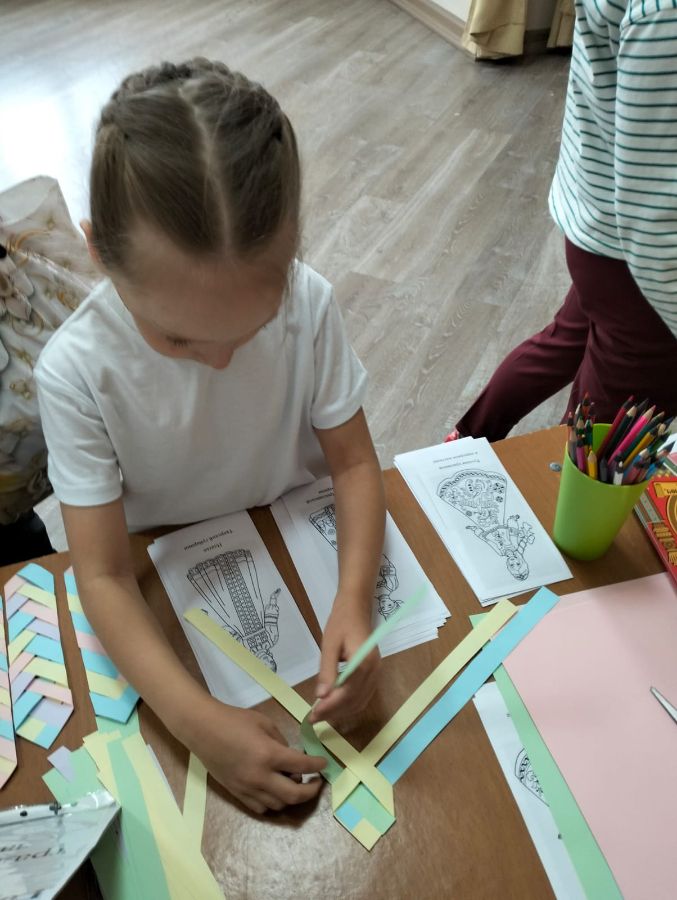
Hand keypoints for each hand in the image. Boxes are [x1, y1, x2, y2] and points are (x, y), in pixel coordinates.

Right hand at [187, 696, 326, 813]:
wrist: (203, 730)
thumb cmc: (234, 720)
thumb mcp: (264, 723)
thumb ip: (281, 741)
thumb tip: (292, 757)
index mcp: (269, 754)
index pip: (302, 766)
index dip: (317, 765)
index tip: (324, 764)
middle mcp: (260, 777)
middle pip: (294, 795)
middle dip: (311, 791)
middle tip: (316, 782)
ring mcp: (248, 788)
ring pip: (279, 805)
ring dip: (291, 797)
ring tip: (294, 783)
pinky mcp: (237, 794)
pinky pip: (261, 808)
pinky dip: (273, 803)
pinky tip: (275, 791)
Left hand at [310, 594, 379, 724]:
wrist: (356, 607)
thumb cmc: (341, 623)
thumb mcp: (329, 645)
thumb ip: (327, 671)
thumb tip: (321, 696)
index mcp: (364, 663)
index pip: (347, 694)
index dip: (329, 707)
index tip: (312, 714)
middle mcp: (374, 671)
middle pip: (355, 701)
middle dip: (334, 712)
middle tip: (313, 718)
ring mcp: (376, 673)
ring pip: (360, 701)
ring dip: (341, 711)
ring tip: (321, 714)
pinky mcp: (374, 673)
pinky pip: (363, 695)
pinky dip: (349, 704)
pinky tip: (335, 705)